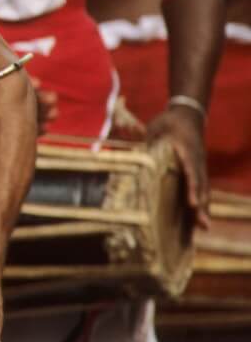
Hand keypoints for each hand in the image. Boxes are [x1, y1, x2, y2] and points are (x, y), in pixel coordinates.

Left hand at [146, 106, 210, 226]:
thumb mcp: (158, 126)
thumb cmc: (169, 121)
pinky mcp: (198, 170)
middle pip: (200, 185)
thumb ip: (150, 140)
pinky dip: (202, 202)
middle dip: (201, 205)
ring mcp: (199, 166)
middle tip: (202, 224)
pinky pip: (202, 188)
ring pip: (203, 189)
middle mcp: (197, 161)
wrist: (188, 115)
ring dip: (203, 208)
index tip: (192, 204)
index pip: (191, 172)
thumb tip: (138, 153)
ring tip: (204, 227)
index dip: (192, 189)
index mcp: (187, 150)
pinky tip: (200, 218)